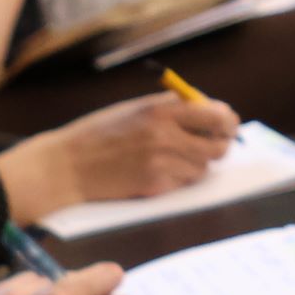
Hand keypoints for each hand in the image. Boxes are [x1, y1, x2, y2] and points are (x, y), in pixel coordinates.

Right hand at [0, 90, 238, 218]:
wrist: (67, 166)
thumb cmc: (97, 135)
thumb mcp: (133, 109)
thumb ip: (169, 109)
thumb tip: (207, 112)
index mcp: (161, 109)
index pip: (216, 114)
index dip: (226, 122)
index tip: (225, 126)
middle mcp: (166, 134)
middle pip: (218, 146)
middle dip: (217, 147)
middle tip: (208, 147)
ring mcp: (161, 162)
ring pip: (202, 168)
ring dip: (195, 165)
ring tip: (172, 160)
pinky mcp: (155, 185)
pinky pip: (184, 183)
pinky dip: (178, 180)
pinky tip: (157, 172)